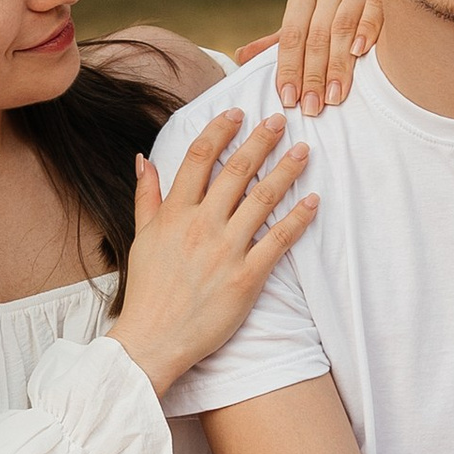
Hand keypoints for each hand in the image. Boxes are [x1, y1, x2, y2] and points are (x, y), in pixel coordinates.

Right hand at [108, 114, 316, 396]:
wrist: (154, 339)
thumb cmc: (148, 291)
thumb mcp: (141, 237)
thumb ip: (146, 196)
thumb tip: (143, 160)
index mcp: (174, 213)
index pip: (199, 159)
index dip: (220, 131)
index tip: (237, 113)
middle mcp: (201, 226)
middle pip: (237, 171)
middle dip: (261, 141)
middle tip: (281, 120)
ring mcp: (226, 251)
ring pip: (262, 199)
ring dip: (286, 171)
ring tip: (303, 151)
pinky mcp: (247, 277)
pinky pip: (278, 241)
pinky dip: (298, 218)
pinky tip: (312, 200)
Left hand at [236, 0, 383, 110]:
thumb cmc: (339, 17)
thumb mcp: (307, 27)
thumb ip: (278, 42)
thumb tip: (239, 57)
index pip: (292, 35)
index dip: (289, 68)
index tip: (289, 99)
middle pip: (316, 35)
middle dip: (313, 75)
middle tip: (312, 107)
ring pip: (342, 27)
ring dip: (338, 65)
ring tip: (334, 97)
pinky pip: (373, 9)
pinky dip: (366, 31)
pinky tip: (360, 54)